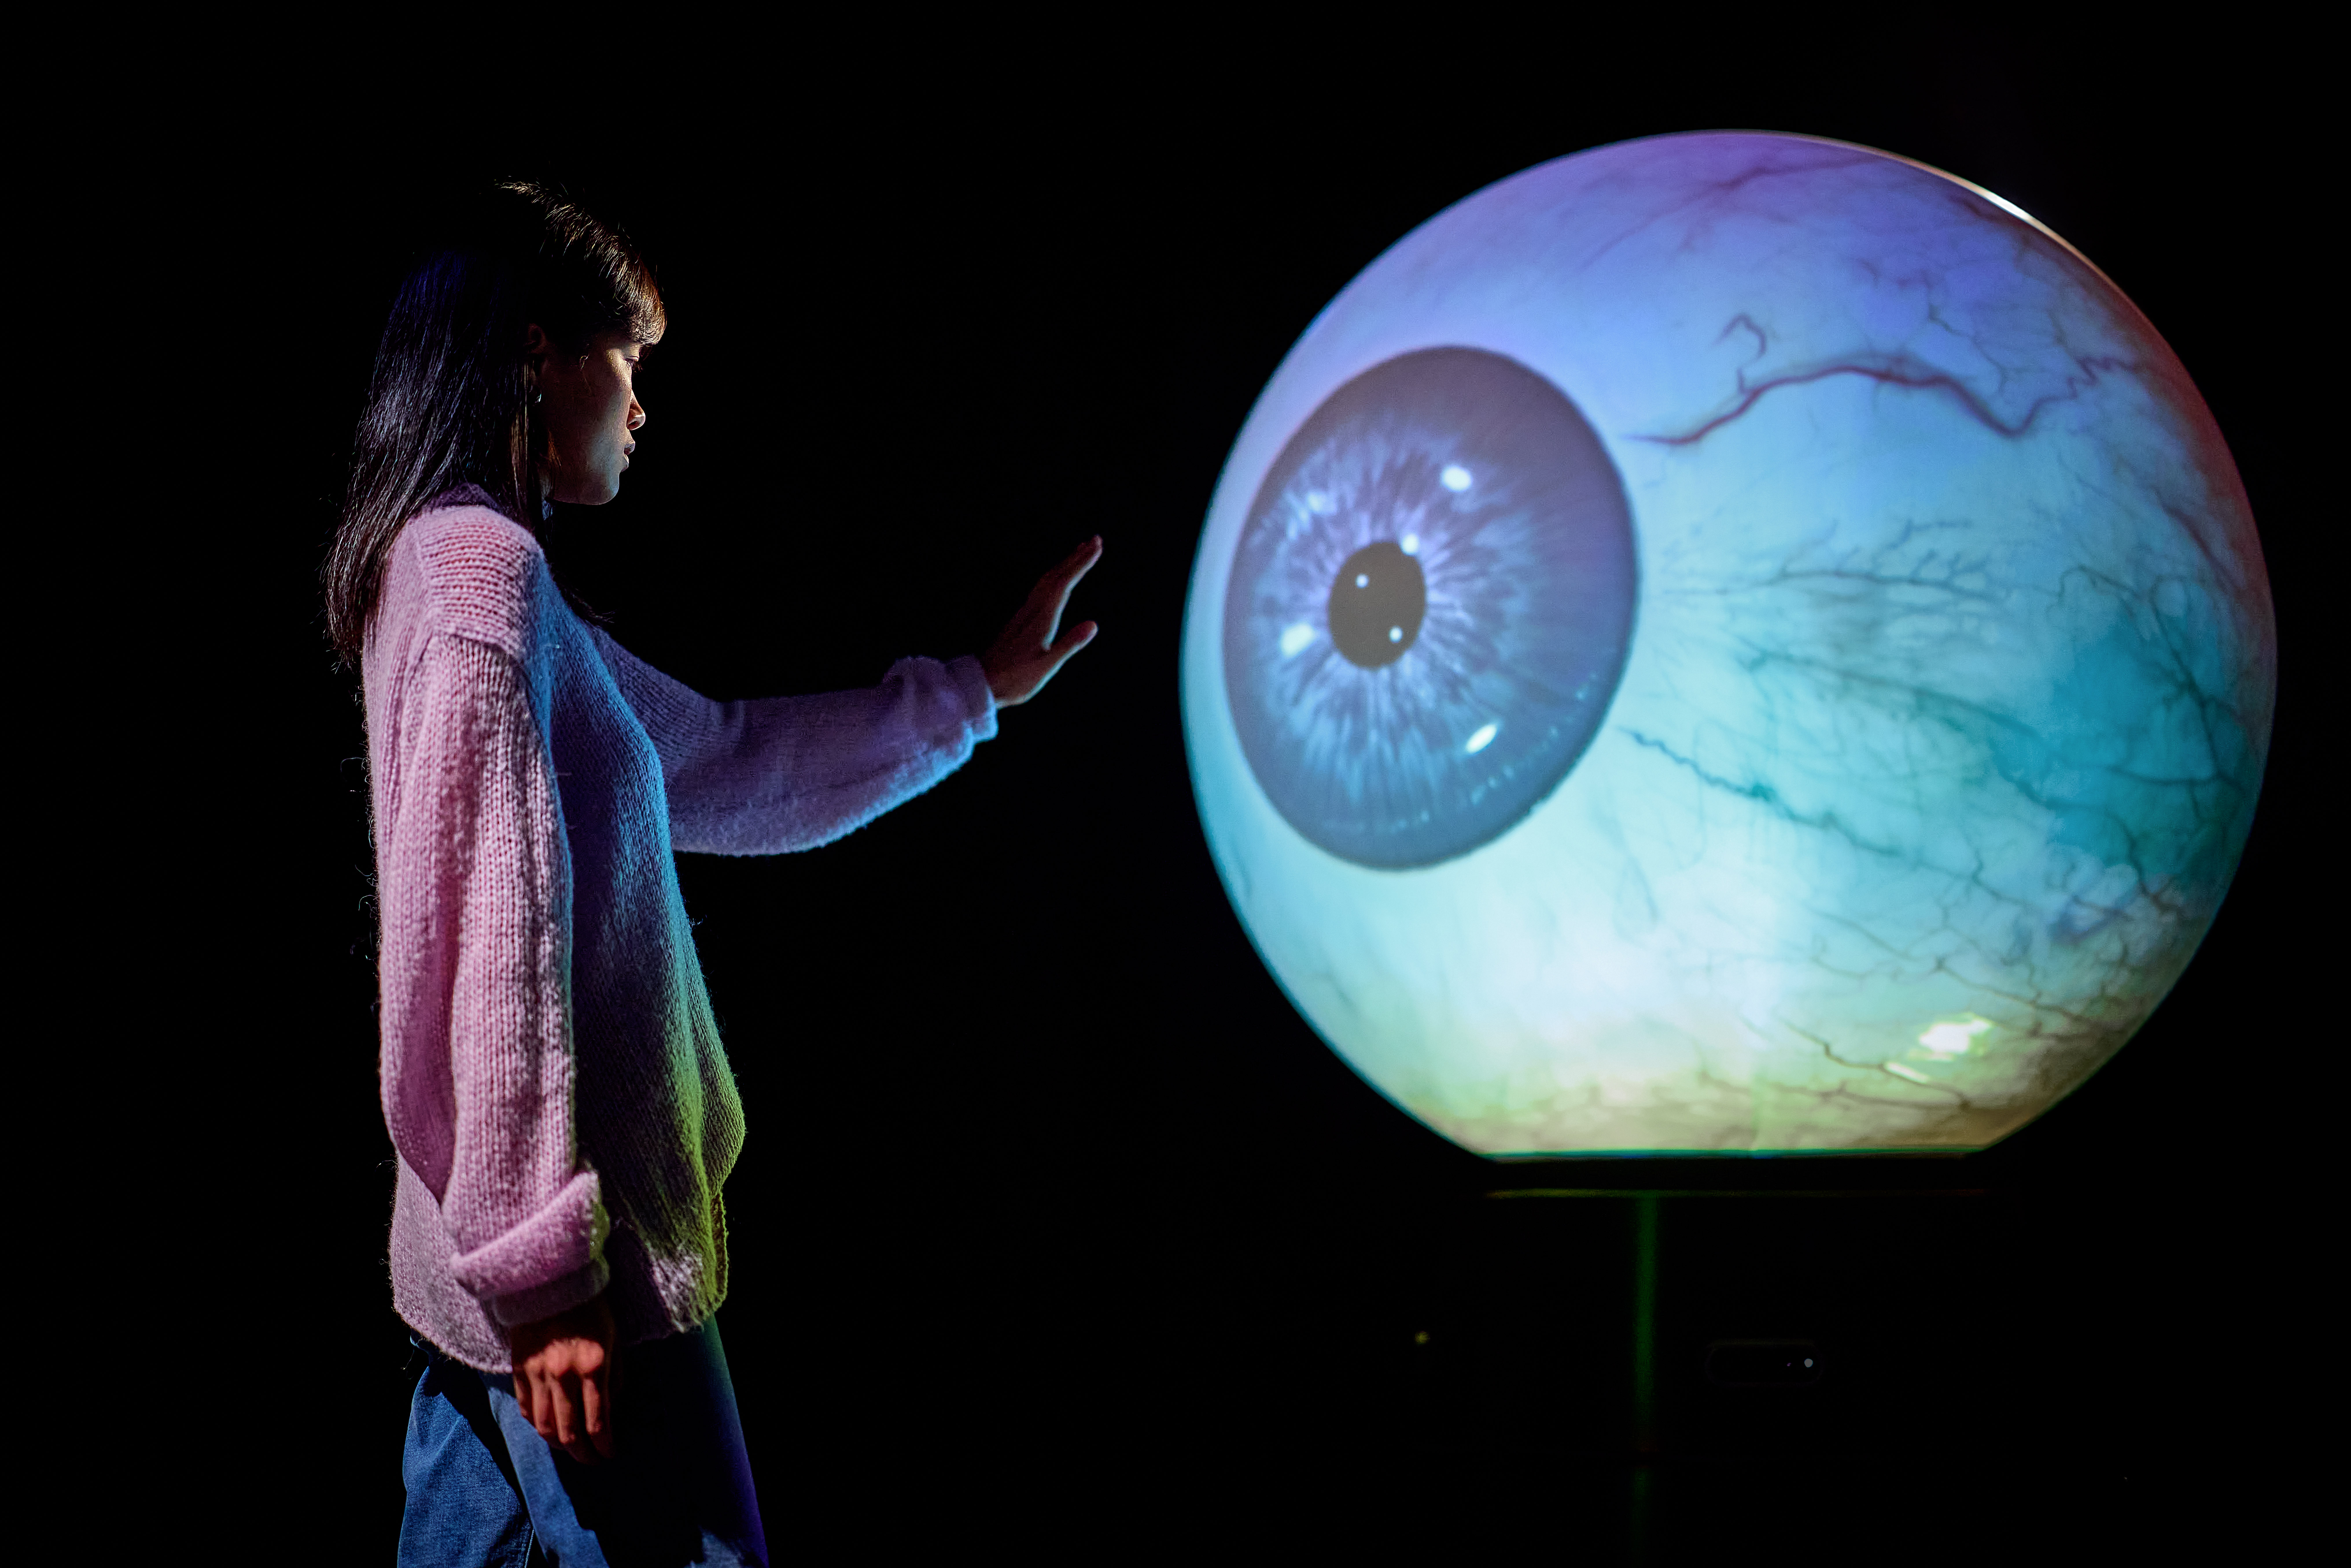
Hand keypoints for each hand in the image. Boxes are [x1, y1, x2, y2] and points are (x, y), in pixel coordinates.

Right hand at [507, 1295, 617, 1463]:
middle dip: (582, 1453)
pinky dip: (537, 1424)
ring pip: (544, 1427)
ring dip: (558, 1444)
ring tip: (570, 1448)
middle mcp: (563, 1375)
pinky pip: (527, 1409)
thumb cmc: (591, 1308)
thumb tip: (612, 1412)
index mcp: (593, 1366)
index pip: (597, 1422)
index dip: (604, 1446)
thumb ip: (615, 1378)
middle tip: (591, 1460)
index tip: (609, 1455)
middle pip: (569, 1432)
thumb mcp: (614, 1340)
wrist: (551, 1281)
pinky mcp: (519, 1369)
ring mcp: (538, 1374)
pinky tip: (548, 1428)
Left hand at [981, 537, 1100, 706]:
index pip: (1064, 584)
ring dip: (1064, 564)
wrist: (981, 684)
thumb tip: (1093, 624)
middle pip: (1055, 576)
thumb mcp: (1046, 667)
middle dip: (1076, 557)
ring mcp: (1024, 614)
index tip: (1096, 547)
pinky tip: (1056, 579)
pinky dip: (1053, 577)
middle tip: (1095, 540)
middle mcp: (1032, 612)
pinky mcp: (1019, 620)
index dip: (1080, 564)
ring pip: (1046, 581)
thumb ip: (1069, 644)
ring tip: (1079, 551)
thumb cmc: (1014, 679)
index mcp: (1041, 620)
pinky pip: (1039, 589)